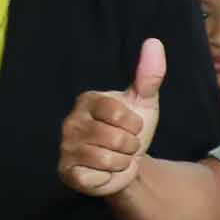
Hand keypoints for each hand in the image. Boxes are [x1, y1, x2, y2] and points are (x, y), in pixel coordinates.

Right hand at [59, 39, 169, 197]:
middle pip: (116, 138)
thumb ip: (149, 75)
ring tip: (115, 157)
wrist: (126, 163)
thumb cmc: (131, 128)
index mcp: (88, 100)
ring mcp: (66, 147)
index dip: (133, 124)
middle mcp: (71, 122)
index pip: (118, 113)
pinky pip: (93, 177)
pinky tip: (101, 171)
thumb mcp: (144, 102)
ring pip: (108, 159)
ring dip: (121, 162)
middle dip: (130, 146)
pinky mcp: (66, 171)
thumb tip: (154, 42)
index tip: (130, 125)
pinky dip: (106, 177)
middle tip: (124, 145)